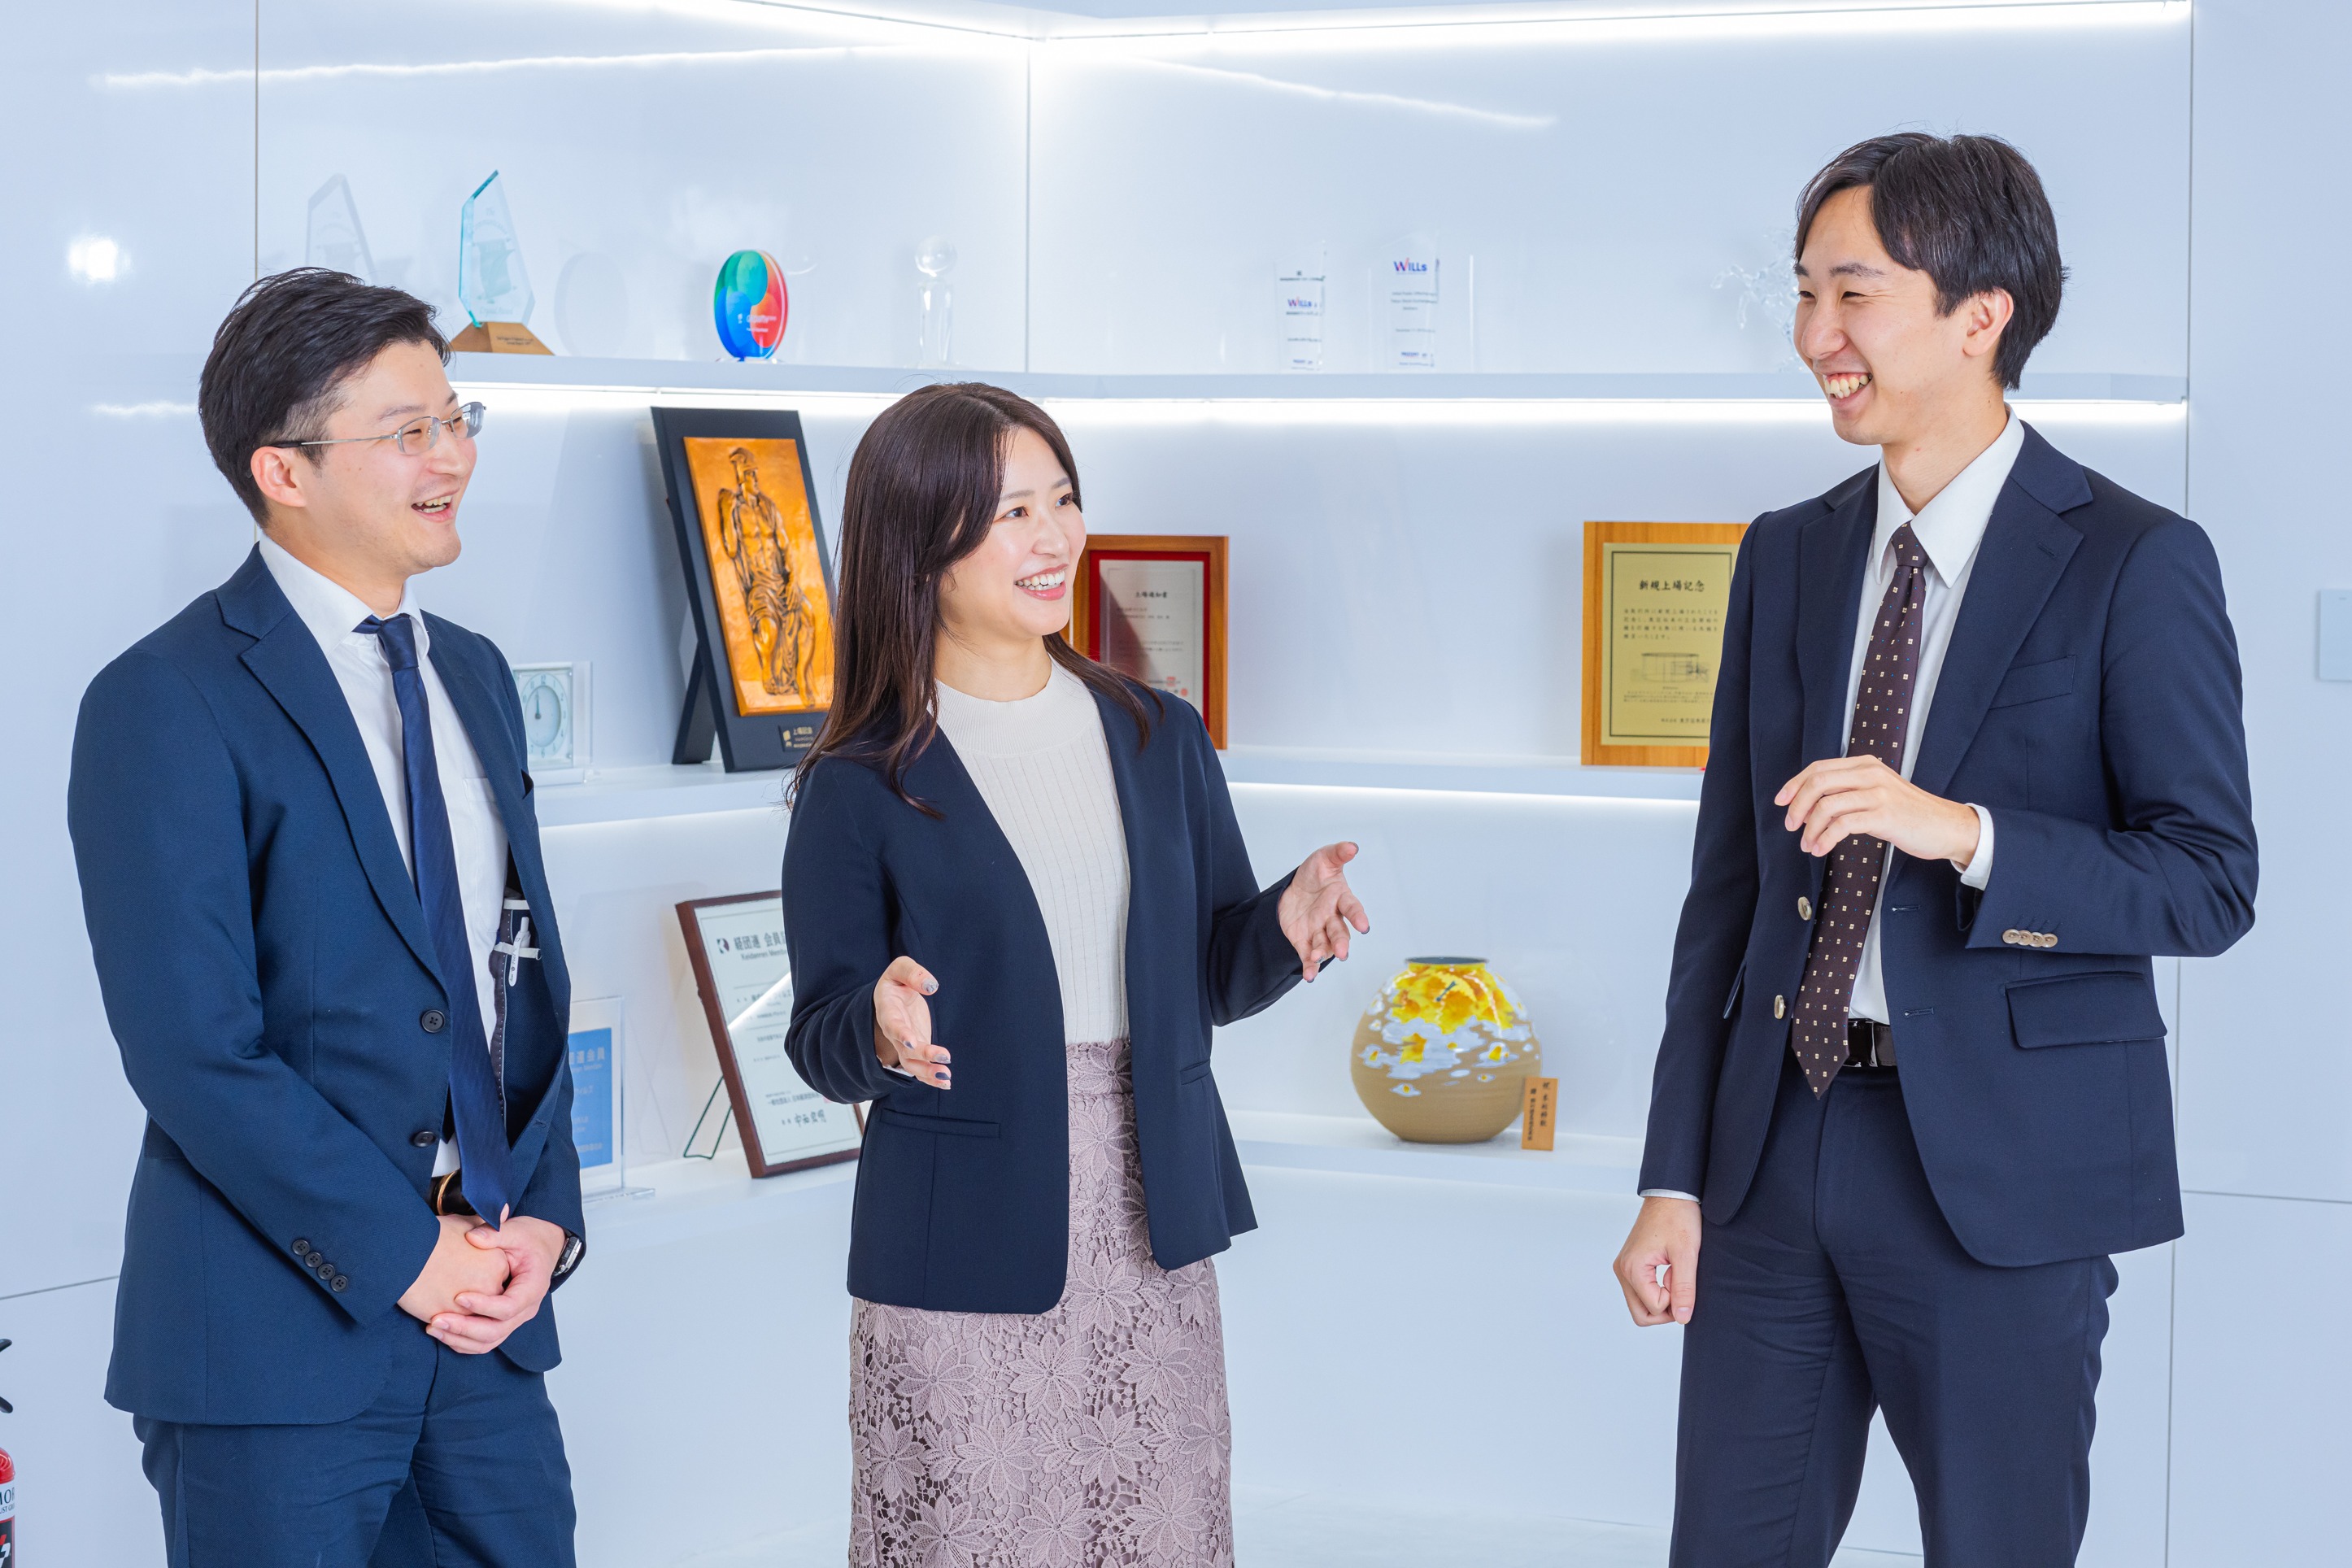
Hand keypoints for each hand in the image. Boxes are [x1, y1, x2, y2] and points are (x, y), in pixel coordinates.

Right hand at [398, 1213, 511, 1323]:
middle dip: (474, 1295)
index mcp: (499, 1263)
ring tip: (439, 1294)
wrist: (406, 1252)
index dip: (480, 1274)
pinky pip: (454, 1326)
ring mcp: (472, 1306)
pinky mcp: (452, 1319)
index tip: (462, 1268)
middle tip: (451, 1282)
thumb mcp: (467, 1223)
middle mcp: (492, 1286)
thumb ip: (488, 1225)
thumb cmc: (434, 1236)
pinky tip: (433, 1308)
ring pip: (471, 1315)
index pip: (497, 1276)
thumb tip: (504, 1211)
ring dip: (460, 1312)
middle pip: (487, 1298)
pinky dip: (447, 1321)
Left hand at [426, 1216, 567, 1354]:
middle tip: (437, 1320)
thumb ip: (495, 1234)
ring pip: (488, 1342)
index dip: (483, 1305)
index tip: (458, 1297)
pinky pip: (483, 1343)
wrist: (542, 1248)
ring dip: (459, 1339)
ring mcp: (514, 1320)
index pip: (508, 1307)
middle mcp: (525, 1309)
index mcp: (532, 1288)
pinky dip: (462, 1342)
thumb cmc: (529, 1240)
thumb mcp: (516, 1231)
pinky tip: (441, 1333)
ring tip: (433, 1328)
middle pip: (496, 1331)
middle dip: (464, 1328)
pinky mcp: (503, 1323)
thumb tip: (471, 1237)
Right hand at [873, 955, 949, 1088]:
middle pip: (905, 1049)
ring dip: (928, 1072)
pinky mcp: (915, 1050)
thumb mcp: (900, 968)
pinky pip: (920, 1068)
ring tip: (946, 1077)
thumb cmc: (897, 982)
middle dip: (923, 1055)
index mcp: (888, 1011)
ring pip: (911, 1065)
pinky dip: (931, 1077)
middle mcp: (894, 1032)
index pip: (893, 1025)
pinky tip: (946, 1082)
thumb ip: (913, 973)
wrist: (891, 997)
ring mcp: (904, 1044)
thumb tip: (931, 985)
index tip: (912, 1042)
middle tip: (944, 1058)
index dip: (901, 1034)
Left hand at [1278, 842, 1371, 981]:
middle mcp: (1332, 918)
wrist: (1291, 891)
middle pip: (1340, 932)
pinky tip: (1309, 976)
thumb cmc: (1313, 875)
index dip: (1358, 916)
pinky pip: (1309, 956)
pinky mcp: (1305, 942)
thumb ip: (1338, 853)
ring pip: (1325, 945)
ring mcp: (1319, 931)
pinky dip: (1310, 967)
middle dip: (1341, 942)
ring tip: (1318, 956)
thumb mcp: (1323, 859)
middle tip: (1343, 953)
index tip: (1364, 926)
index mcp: (1340, 898)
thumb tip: (1352, 846)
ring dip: (1323, 952)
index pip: (1351, 907)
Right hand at [1613, 1195, 1701, 1326]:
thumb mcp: (1686, 1254)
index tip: (1683, 1277)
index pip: (1654, 1308)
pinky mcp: (1629, 1265)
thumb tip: (1683, 1317)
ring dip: (1660, 1300)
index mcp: (1633, 1268)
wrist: (1670, 1195)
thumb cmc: (1678, 1218)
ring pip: (1639, 1305)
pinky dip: (1655, 1290)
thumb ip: (1684, 1289)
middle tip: (1681, 1288)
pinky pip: (1639, 1291)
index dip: (1676, 1300)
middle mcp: (1622, 1270)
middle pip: (1641, 1315)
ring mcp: (1623, 1267)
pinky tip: (1668, 1272)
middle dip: (1665, 1310)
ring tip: (1674, 1277)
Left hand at [1775, 755, 1980, 866]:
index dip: (1795, 784)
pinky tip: (1821, 849)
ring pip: (1827, 805)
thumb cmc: (1909, 813)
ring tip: (1807, 845)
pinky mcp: (1884, 815)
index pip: (1818, 768)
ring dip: (1810, 828)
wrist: (1947, 826)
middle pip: (1817, 782)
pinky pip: (1842, 825)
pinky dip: (1825, 838)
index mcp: (1866, 764)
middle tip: (1791, 826)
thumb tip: (1810, 805)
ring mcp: (1878, 793)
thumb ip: (1849, 792)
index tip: (1781, 801)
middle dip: (1797, 806)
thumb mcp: (1877, 793)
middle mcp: (1870, 773)